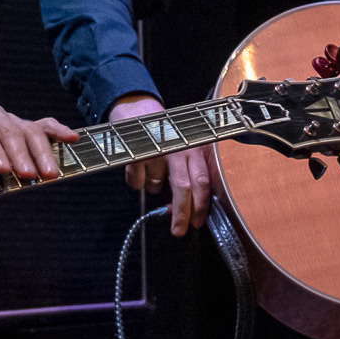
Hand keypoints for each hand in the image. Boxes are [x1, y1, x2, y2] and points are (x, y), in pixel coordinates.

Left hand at [0, 101, 79, 182]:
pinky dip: (58, 131)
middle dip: (20, 155)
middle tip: (27, 176)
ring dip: (42, 152)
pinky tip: (72, 139)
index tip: (2, 169)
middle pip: (9, 131)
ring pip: (30, 130)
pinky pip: (44, 126)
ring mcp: (10, 119)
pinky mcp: (24, 127)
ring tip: (49, 174)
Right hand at [111, 95, 215, 235]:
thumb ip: (185, 175)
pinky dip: (136, 182)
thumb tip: (180, 208)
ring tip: (152, 177)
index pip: (203, 182)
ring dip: (154, 187)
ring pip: (157, 184)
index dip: (201, 206)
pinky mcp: (137, 151)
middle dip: (182, 212)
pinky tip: (138, 171)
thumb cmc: (163, 134)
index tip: (197, 223)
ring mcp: (158, 149)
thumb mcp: (181, 151)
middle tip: (178, 230)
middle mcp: (179, 148)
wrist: (137, 108)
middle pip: (185, 187)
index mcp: (194, 149)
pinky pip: (137, 181)